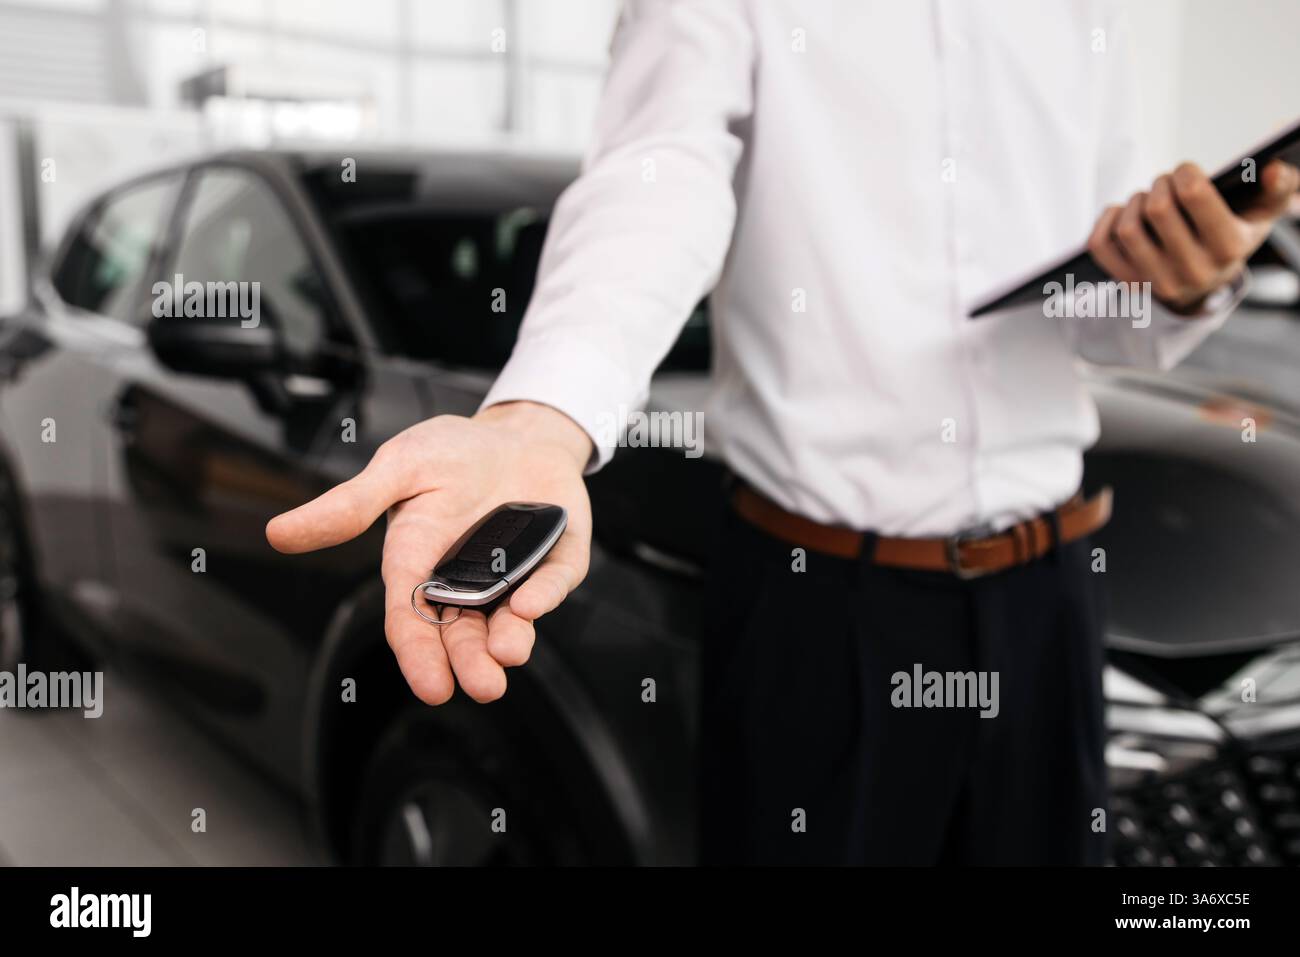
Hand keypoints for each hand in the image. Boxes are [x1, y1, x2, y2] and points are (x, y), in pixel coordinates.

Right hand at [265, 402, 593, 704]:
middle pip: (462, 631)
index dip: (419, 653)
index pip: (412, 618)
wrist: (517, 432)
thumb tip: (278, 533)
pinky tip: (533, 604)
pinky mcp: (555, 559)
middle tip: (483, 686)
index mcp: (419, 562)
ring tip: (508, 655)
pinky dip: (546, 592)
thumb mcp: (398, 468)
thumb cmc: (451, 452)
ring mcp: (514, 572)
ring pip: (510, 619)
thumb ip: (350, 506)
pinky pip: (554, 580)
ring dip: (511, 639)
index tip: (431, 687)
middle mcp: (466, 578)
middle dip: (471, 661)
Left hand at [1088, 158, 1299, 312]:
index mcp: (1228, 247)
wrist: (1207, 286)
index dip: (1184, 172)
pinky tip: (1123, 213)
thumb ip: (1279, 188)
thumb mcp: (1263, 213)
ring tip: (1146, 198)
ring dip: (1133, 201)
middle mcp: (1193, 270)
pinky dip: (1107, 220)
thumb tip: (1271, 169)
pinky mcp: (1130, 284)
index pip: (1194, 193)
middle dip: (1159, 183)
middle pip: (1158, 208)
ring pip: (1128, 228)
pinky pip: (1101, 246)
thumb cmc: (1235, 234)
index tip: (1186, 170)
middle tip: (1165, 182)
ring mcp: (1158, 281)